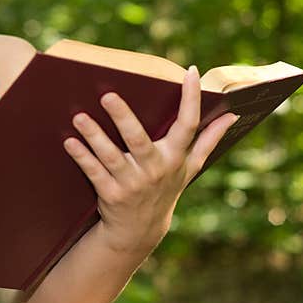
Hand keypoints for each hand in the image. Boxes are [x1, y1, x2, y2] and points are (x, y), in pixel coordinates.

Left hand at [63, 65, 238, 255]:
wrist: (141, 230)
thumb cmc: (166, 187)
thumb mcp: (190, 167)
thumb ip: (208, 140)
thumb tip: (233, 115)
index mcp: (176, 157)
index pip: (187, 125)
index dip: (191, 99)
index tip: (190, 72)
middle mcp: (156, 169)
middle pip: (140, 140)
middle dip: (123, 118)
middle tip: (107, 95)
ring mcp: (133, 183)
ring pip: (112, 156)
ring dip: (95, 136)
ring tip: (80, 117)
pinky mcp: (112, 195)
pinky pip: (95, 172)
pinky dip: (82, 157)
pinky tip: (70, 141)